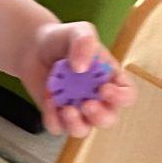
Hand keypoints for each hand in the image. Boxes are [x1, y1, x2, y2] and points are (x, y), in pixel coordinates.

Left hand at [20, 19, 135, 139]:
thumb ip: (84, 43)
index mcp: (111, 80)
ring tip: (66, 109)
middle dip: (100, 116)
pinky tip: (49, 101)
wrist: (34, 47)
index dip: (120, 98)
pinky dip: (53, 119)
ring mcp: (76, 109)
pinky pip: (57, 128)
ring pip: (83, 130)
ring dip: (77, 125)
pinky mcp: (56, 115)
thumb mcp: (78, 31)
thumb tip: (81, 67)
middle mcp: (97, 98)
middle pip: (108, 119)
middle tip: (87, 104)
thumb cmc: (63, 39)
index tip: (104, 88)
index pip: (127, 96)